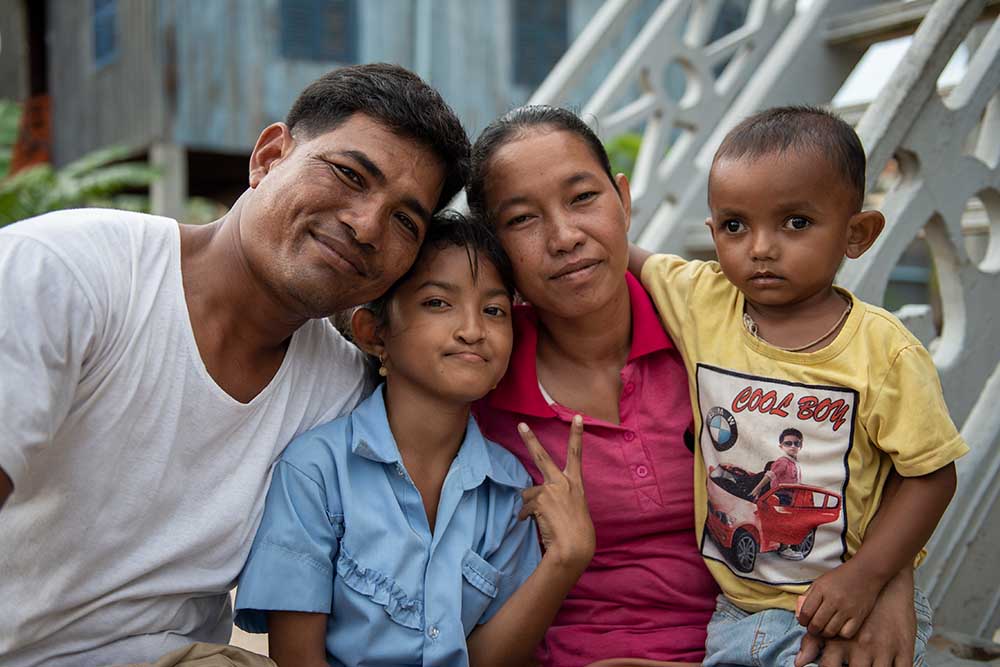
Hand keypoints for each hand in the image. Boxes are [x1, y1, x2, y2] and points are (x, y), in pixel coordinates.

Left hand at [517, 415, 594, 571]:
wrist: (574, 547)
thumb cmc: (577, 532)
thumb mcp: (573, 508)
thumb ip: (556, 496)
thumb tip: (529, 497)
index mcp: (575, 483)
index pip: (576, 454)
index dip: (576, 434)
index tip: (577, 417)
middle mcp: (562, 482)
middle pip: (542, 456)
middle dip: (530, 439)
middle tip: (521, 425)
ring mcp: (550, 490)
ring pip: (528, 494)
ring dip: (531, 507)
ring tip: (545, 520)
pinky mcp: (539, 501)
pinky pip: (525, 509)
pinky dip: (526, 517)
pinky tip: (537, 524)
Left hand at [797, 559, 881, 638]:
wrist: (865, 573)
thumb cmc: (840, 577)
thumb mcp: (819, 582)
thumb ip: (807, 597)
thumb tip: (800, 615)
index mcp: (821, 590)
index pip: (806, 612)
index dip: (802, 620)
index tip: (804, 622)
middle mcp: (833, 600)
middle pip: (817, 624)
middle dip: (812, 629)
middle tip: (813, 628)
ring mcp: (847, 609)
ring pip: (830, 631)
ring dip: (824, 633)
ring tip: (824, 629)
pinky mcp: (859, 616)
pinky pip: (846, 633)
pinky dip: (840, 634)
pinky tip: (838, 628)